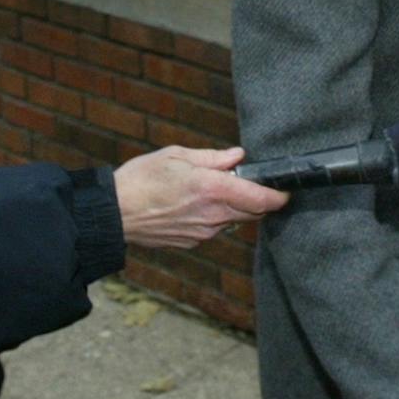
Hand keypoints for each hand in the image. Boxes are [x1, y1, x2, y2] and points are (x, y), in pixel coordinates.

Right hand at [112, 145, 285, 248]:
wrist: (114, 214)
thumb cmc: (141, 179)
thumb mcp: (176, 156)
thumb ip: (212, 158)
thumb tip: (237, 157)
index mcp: (211, 189)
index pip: (260, 199)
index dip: (278, 196)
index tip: (285, 190)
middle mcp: (213, 215)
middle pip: (253, 212)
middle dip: (259, 200)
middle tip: (248, 182)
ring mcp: (203, 232)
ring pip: (234, 220)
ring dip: (234, 207)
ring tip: (211, 190)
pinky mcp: (192, 242)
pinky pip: (215, 229)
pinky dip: (215, 216)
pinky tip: (194, 204)